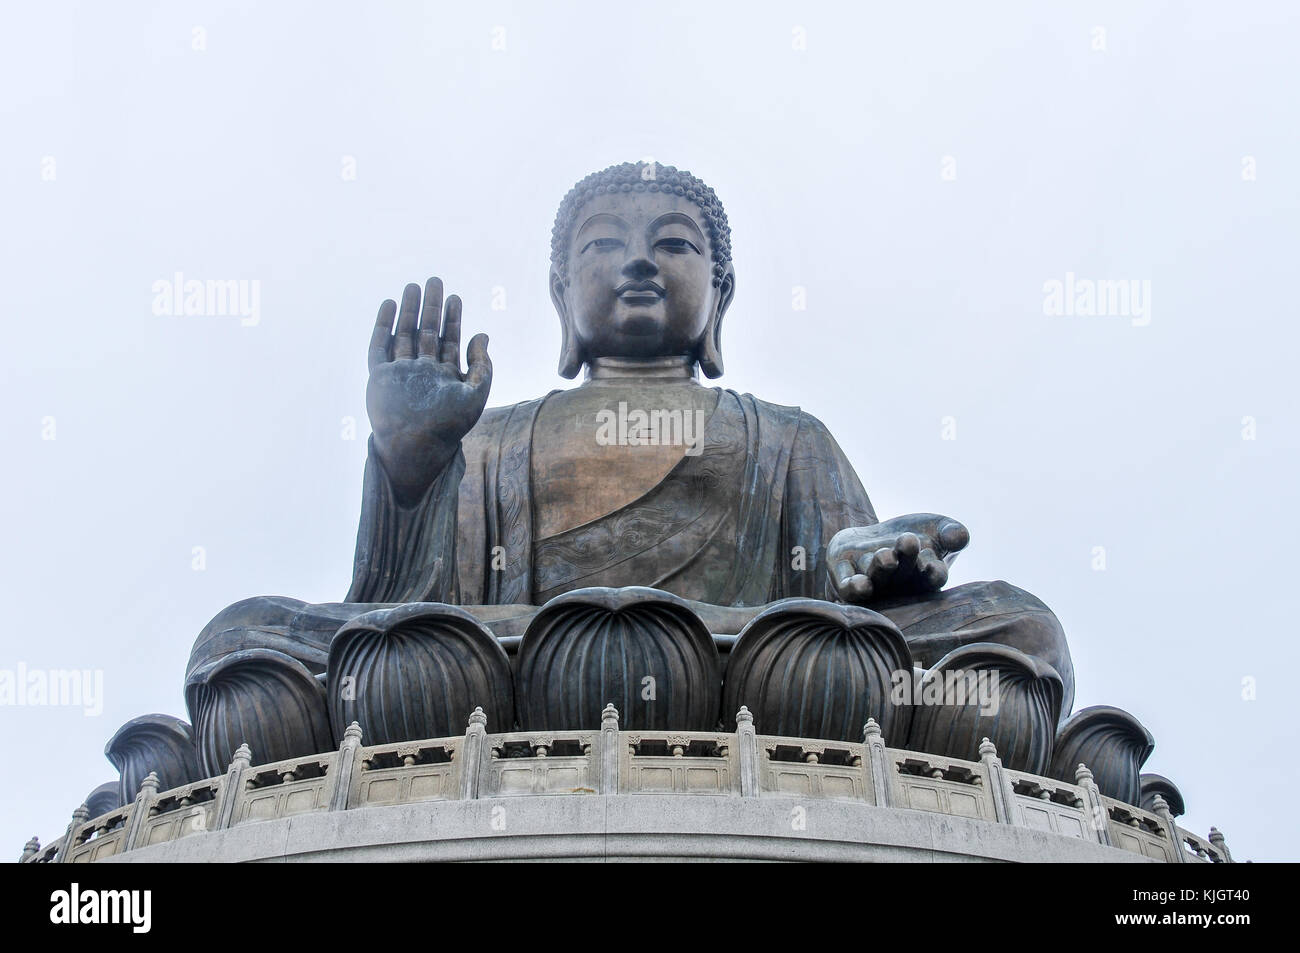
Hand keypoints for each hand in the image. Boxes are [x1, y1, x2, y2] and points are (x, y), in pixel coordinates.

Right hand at [366, 277, 491, 501]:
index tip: (456, 297)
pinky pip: (379, 346)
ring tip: (412, 286)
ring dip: (408, 311)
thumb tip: (483, 334)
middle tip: (434, 281)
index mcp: (444, 377)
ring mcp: (400, 373)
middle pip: (426, 332)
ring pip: (403, 334)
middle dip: (431, 307)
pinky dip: (383, 325)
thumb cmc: (448, 427)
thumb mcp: (475, 395)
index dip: (453, 319)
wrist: (415, 446)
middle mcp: (422, 372)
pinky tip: (389, 305)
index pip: (449, 341)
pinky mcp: (380, 377)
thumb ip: (482, 366)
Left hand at [828, 514, 969, 604]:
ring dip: (881, 569)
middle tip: (908, 542)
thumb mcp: (937, 529)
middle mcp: (899, 586)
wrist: (873, 538)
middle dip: (905, 560)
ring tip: (885, 556)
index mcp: (924, 577)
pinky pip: (848, 588)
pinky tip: (860, 584)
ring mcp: (872, 584)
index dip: (933, 573)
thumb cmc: (914, 535)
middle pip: (903, 575)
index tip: (934, 565)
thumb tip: (960, 536)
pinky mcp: (845, 579)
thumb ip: (952, 532)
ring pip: (877, 579)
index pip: (933, 577)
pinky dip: (854, 587)